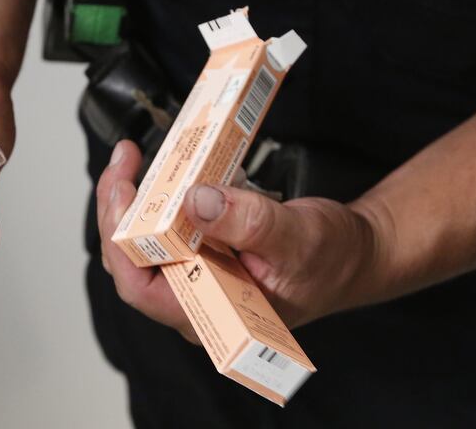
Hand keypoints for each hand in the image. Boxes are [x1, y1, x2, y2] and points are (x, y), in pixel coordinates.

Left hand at [98, 140, 379, 341]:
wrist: (355, 256)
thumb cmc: (333, 260)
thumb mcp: (297, 238)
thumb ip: (249, 223)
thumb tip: (195, 202)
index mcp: (210, 315)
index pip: (140, 287)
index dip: (120, 240)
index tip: (122, 188)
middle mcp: (194, 301)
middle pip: (131, 261)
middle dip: (120, 209)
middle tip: (125, 160)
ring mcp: (195, 278)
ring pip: (144, 243)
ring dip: (134, 201)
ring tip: (132, 160)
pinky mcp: (201, 255)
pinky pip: (165, 230)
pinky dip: (157, 200)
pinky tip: (157, 173)